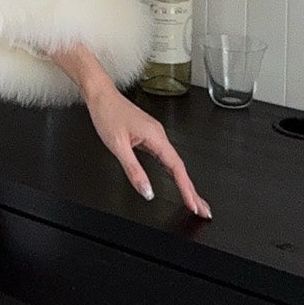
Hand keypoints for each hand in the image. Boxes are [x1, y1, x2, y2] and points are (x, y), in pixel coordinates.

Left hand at [85, 83, 210, 217]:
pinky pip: (165, 157)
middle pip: (180, 168)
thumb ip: (134, 170)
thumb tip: (147, 191)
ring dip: (184, 182)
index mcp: (156, 137)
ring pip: (174, 163)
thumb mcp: (118, 146)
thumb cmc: (108, 114)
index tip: (194, 205)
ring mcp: (155, 136)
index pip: (177, 168)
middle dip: (192, 190)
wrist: (101, 95)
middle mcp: (159, 135)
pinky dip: (173, 171)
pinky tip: (175, 179)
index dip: (186, 189)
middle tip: (203, 209)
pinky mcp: (149, 136)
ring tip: (192, 199)